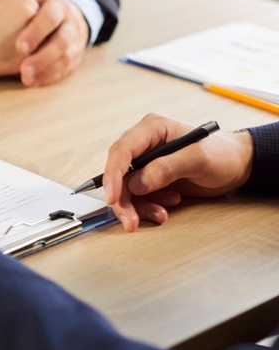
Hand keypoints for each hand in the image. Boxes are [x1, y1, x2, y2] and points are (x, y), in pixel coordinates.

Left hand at [0, 0, 89, 86]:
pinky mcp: (75, 57)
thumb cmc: (39, 9)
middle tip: (23, 69)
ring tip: (26, 79)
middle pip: (62, 40)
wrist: (67, 16)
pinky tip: (33, 82)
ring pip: (66, 58)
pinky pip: (66, 69)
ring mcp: (75, 42)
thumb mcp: (28, 0)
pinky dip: (49, 77)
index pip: (51, 17)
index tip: (19, 47)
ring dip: (47, 70)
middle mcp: (71, 24)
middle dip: (43, 56)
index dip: (36, 32)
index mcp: (58, 6)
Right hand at [103, 113, 253, 231]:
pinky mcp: (150, 179)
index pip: (122, 150)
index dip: (113, 174)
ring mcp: (146, 163)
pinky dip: (148, 207)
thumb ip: (166, 168)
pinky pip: (138, 197)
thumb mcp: (198, 159)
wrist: (237, 166)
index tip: (113, 197)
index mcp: (152, 129)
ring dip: (138, 207)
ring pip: (126, 189)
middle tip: (130, 221)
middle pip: (119, 173)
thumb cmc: (222, 154)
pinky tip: (166, 207)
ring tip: (160, 214)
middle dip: (123, 200)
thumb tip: (137, 184)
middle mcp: (144, 145)